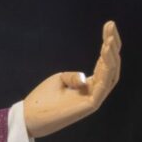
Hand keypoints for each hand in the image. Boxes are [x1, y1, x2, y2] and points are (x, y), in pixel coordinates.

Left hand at [23, 21, 120, 138]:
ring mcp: (94, 99)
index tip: (108, 25)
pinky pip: (103, 86)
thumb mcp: (59, 79)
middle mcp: (95, 91)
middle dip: (113, 45)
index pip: (104, 62)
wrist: (28, 116)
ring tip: (109, 40)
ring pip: (111, 75)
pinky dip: (106, 70)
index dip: (108, 44)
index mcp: (89, 85)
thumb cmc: (42, 99)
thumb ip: (73, 75)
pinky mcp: (90, 106)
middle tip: (110, 25)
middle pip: (111, 66)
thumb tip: (85, 78)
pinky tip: (105, 54)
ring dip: (111, 56)